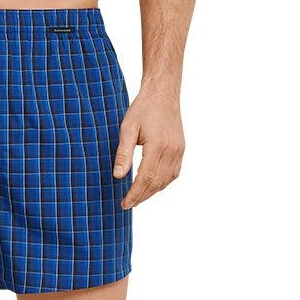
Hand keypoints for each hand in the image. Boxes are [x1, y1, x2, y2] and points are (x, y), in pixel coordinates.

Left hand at [113, 87, 184, 208]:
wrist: (163, 94)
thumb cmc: (143, 109)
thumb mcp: (127, 128)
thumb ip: (123, 153)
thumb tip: (118, 176)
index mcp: (158, 146)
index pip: (146, 178)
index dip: (135, 193)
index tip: (124, 204)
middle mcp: (172, 151)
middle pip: (157, 183)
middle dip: (142, 196)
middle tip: (128, 204)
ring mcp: (179, 151)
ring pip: (166, 180)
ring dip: (152, 192)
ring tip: (137, 198)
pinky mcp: (181, 149)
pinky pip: (173, 173)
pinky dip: (162, 183)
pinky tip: (152, 186)